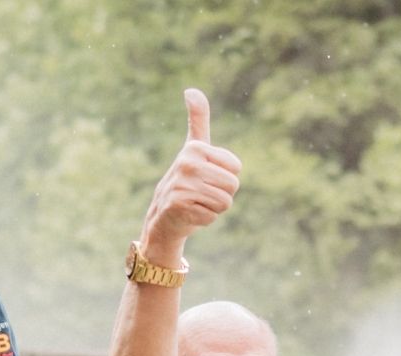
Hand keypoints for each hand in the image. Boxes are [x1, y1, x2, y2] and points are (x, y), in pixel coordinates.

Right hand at [140, 88, 241, 248]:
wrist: (163, 214)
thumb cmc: (186, 179)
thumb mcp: (194, 147)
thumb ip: (198, 119)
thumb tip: (191, 90)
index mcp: (195, 148)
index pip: (236, 168)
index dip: (226, 177)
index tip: (207, 176)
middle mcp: (187, 163)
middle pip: (232, 186)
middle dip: (221, 195)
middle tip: (201, 193)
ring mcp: (181, 184)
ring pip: (224, 202)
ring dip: (214, 208)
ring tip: (196, 202)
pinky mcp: (178, 205)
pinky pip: (212, 216)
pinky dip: (203, 220)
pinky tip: (189, 213)